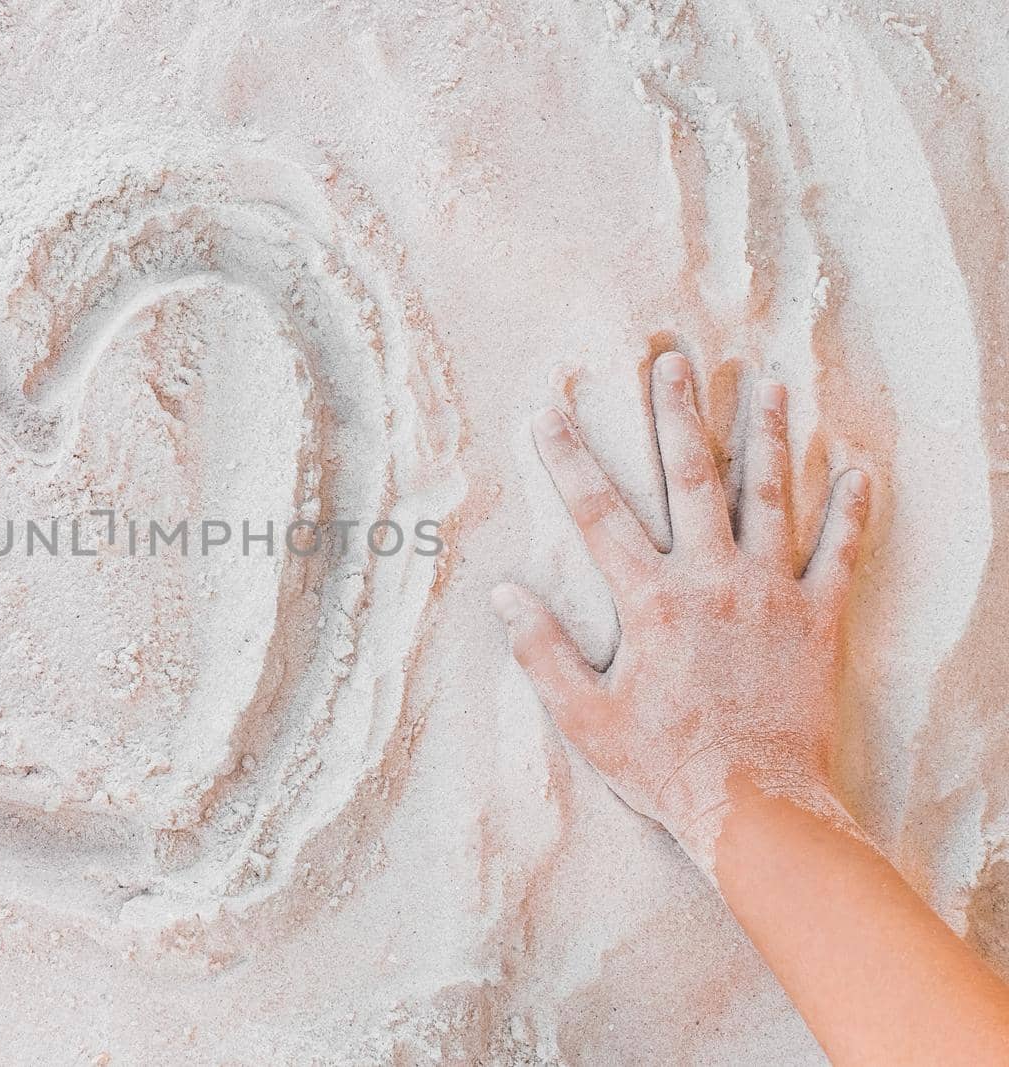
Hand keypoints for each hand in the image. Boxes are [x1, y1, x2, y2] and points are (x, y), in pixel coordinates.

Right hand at [493, 352, 870, 870]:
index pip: (599, 514)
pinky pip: (840, 551)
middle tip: (673, 360)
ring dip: (767, 435)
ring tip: (768, 383)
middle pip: (693, 478)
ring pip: (771, 496)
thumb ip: (543, 654)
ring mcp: (771, 593)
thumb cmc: (665, 766)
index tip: (549, 413)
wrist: (757, 805)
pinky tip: (857, 467)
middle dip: (679, 413)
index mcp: (651, 601)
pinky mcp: (817, 618)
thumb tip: (503, 595)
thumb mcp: (585, 720)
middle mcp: (712, 580)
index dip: (569, 460)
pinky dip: (851, 508)